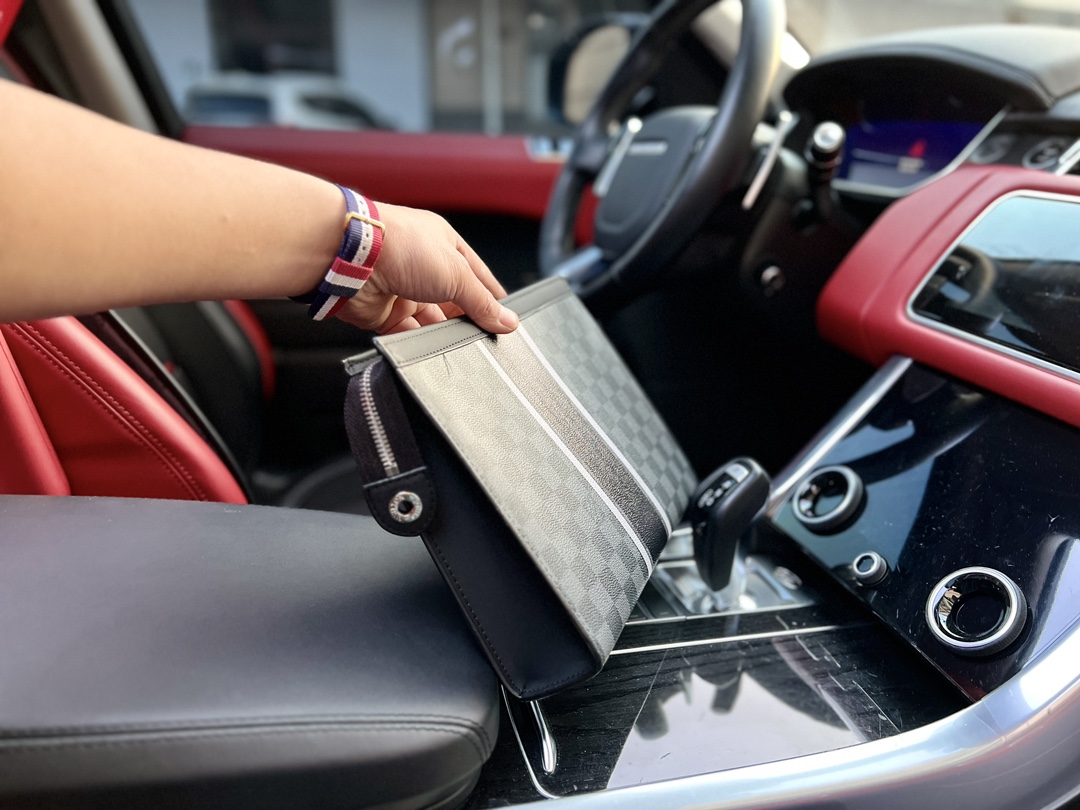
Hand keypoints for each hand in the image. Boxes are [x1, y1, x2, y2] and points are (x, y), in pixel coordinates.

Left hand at [335, 202, 518, 334]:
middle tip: (484, 336)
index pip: (476, 274)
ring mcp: (402, 289)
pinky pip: (407, 333)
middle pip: (454, 300)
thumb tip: (507, 320)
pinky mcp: (383, 312)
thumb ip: (483, 303)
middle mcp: (422, 265)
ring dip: (443, 332)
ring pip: (431, 320)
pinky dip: (418, 343)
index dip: (492, 296)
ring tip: (457, 344)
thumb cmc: (401, 246)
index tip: (506, 318)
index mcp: (444, 245)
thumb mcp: (457, 274)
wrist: (352, 257)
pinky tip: (429, 349)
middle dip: (467, 318)